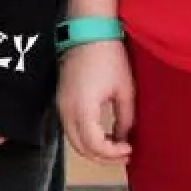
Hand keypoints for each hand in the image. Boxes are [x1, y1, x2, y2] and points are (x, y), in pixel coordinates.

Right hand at [56, 39, 134, 162]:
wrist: (87, 33)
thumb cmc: (109, 58)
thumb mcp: (125, 90)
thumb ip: (125, 119)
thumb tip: (124, 138)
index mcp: (83, 108)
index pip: (94, 145)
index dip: (113, 153)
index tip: (129, 149)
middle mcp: (66, 110)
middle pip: (81, 149)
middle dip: (103, 157)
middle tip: (124, 155)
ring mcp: (60, 106)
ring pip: (74, 141)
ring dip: (94, 149)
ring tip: (116, 148)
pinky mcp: (61, 101)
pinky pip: (71, 129)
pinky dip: (86, 138)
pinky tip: (103, 136)